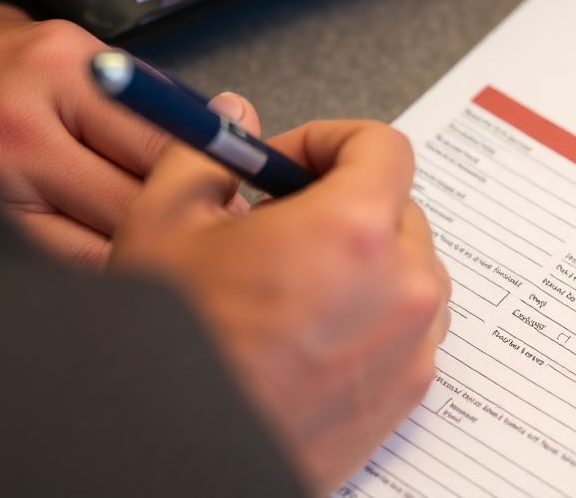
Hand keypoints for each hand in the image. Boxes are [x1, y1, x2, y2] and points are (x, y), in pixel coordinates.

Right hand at [0, 0, 261, 266]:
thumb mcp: (81, 56)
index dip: (214, 174)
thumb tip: (226, 141)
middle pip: (136, 197)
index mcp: (66, 71)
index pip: (163, 139)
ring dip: (154, 252)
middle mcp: (27, 125)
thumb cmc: (0, 60)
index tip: (248, 193)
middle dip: (190, 221)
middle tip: (229, 235)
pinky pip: (63, 260)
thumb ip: (149, 101)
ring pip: (103, 240)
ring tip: (188, 255)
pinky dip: (106, 266)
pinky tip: (132, 264)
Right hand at [112, 120, 451, 494]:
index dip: (331, 142)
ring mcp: (412, 346)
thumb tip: (229, 122)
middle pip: (399, 207)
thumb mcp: (163, 228)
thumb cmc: (176, 352)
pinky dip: (372, 316)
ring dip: (363, 260)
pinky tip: (310, 330)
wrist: (180, 453)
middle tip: (280, 222)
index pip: (383, 146)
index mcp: (351, 230)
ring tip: (292, 283)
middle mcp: (400, 286)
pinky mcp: (407, 395)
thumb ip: (205, 156)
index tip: (292, 163)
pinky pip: (408, 328)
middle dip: (342, 202)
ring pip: (408, 269)